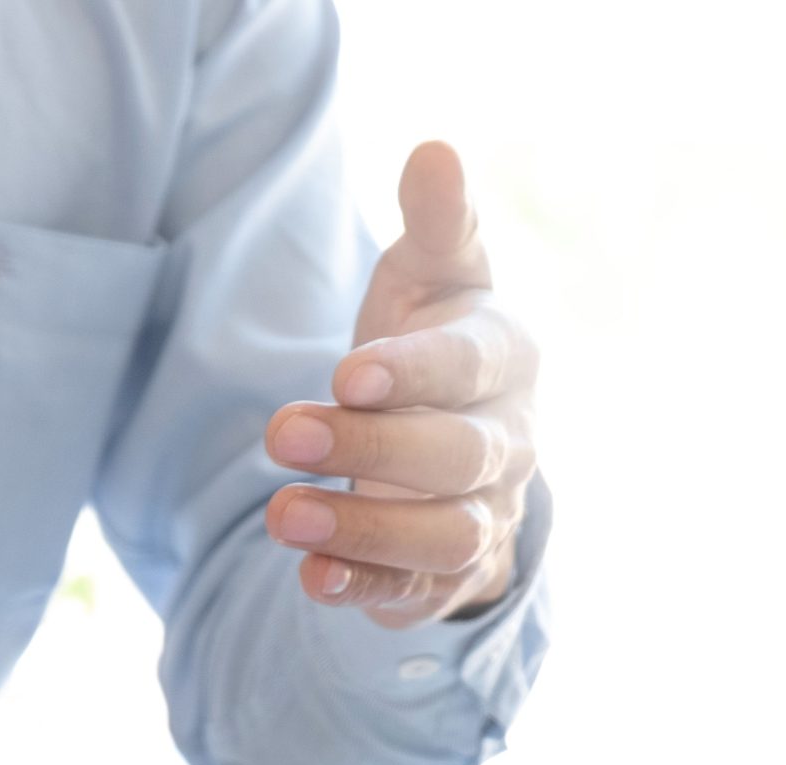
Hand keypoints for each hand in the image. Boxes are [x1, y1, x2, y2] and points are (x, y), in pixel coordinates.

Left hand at [263, 141, 538, 626]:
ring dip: (364, 529)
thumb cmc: (432, 345)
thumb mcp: (432, 279)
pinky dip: (365, 587)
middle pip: (457, 457)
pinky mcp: (445, 578)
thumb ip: (437, 224)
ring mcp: (483, 517)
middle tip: (277, 433)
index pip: (472, 366)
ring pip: (444, 536)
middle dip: (370, 448)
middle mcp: (508, 445)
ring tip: (281, 515)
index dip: (415, 372)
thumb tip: (433, 150)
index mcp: (506, 360)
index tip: (346, 372)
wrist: (451, 447)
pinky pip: (416, 594)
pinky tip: (311, 578)